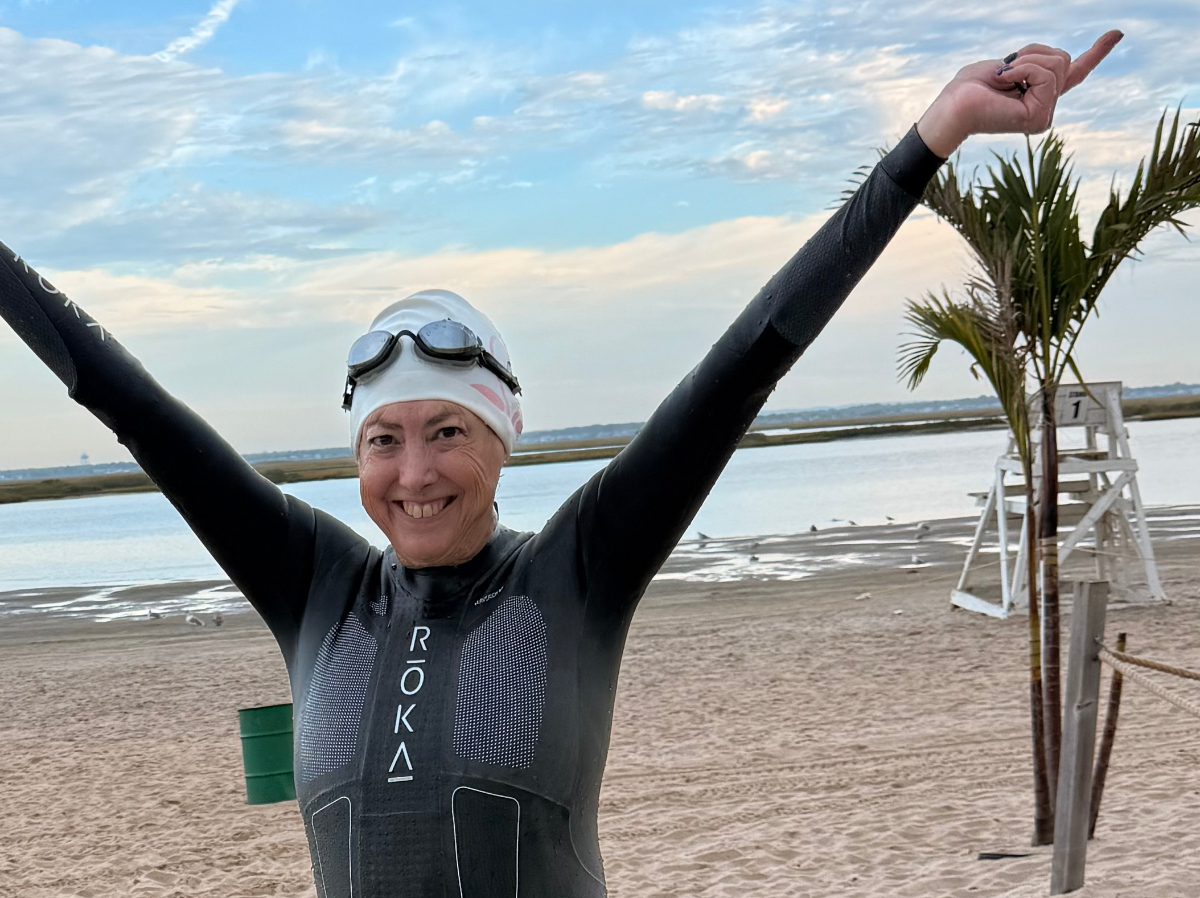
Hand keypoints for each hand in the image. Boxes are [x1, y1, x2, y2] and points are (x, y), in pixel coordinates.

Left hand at [916, 31, 1122, 157]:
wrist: (951, 108)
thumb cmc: (969, 88)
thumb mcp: (1006, 65)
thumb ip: (1031, 64)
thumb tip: (1057, 61)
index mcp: (1039, 96)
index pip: (1075, 73)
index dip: (1097, 52)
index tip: (1118, 33)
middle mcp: (1046, 109)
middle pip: (1063, 59)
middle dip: (1032, 53)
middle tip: (1004, 71)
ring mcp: (1045, 116)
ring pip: (1056, 64)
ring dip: (1025, 60)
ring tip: (1003, 78)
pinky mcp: (1039, 118)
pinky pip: (1045, 74)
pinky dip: (1023, 69)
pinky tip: (1004, 83)